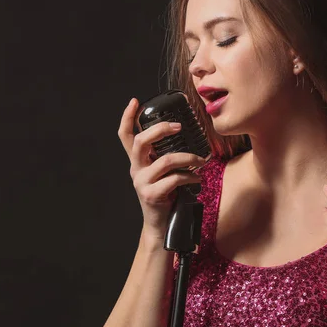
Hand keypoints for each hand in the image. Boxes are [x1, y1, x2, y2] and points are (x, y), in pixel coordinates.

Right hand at [117, 98, 205, 235]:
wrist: (162, 226)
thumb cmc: (167, 195)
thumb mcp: (163, 173)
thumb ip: (166, 156)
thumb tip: (185, 137)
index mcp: (138, 161)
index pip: (125, 136)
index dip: (127, 117)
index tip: (135, 101)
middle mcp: (136, 169)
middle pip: (141, 141)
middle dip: (160, 129)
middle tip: (178, 126)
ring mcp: (142, 183)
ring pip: (165, 161)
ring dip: (188, 158)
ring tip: (201, 160)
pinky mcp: (152, 195)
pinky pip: (174, 179)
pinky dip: (190, 176)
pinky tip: (197, 179)